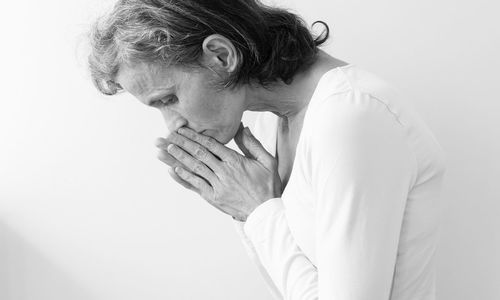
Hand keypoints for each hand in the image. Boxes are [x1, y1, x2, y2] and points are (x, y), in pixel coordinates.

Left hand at [155, 123, 281, 220]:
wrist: (265, 213)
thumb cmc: (268, 186)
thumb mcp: (267, 161)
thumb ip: (253, 144)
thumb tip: (242, 128)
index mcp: (235, 161)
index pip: (211, 144)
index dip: (195, 135)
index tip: (183, 129)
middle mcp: (224, 172)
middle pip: (199, 154)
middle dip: (182, 143)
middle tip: (168, 134)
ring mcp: (217, 186)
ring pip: (195, 168)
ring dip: (179, 157)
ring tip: (165, 148)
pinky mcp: (214, 198)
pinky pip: (196, 185)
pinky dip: (184, 177)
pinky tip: (173, 170)